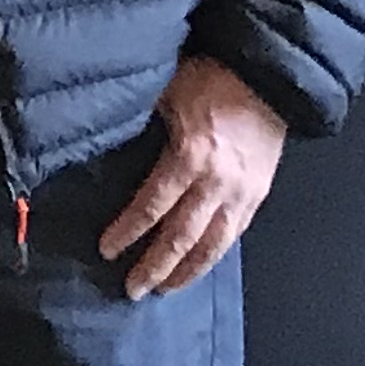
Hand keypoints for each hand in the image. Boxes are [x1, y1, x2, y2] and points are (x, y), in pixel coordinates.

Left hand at [100, 57, 286, 297]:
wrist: (266, 76)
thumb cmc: (209, 76)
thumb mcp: (164, 90)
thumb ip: (137, 119)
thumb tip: (98, 133)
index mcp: (189, 156)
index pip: (152, 205)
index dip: (128, 231)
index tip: (107, 250)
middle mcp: (217, 182)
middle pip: (182, 236)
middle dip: (155, 265)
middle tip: (133, 289)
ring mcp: (242, 192)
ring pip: (213, 244)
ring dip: (187, 270)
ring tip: (165, 289)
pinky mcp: (258, 195)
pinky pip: (235, 234)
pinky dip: (215, 254)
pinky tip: (200, 266)